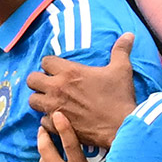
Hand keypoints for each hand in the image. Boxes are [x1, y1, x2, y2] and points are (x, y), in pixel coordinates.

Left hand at [26, 33, 138, 147]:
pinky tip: (58, 118)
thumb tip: (129, 34)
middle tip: (50, 85)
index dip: (50, 65)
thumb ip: (120, 50)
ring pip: (32, 101)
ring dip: (40, 100)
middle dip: (39, 81)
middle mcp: (57, 88)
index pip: (45, 61)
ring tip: (51, 101)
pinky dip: (48, 119)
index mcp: (69, 72)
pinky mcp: (57, 126)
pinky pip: (41, 121)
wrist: (121, 127)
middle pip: (32, 80)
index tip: (58, 70)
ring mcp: (55, 108)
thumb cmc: (119, 97)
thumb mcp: (122, 69)